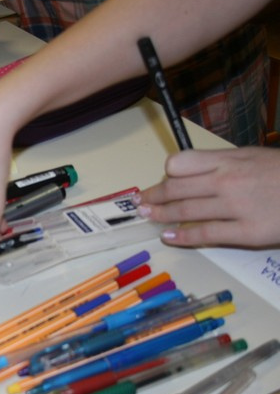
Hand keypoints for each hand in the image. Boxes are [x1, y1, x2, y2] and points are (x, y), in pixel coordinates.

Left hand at [138, 147, 279, 247]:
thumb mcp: (254, 157)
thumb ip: (224, 164)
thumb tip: (193, 172)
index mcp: (230, 159)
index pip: (182, 163)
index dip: (167, 174)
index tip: (160, 181)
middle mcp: (228, 180)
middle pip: (177, 188)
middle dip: (155, 196)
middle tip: (140, 202)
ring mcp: (236, 207)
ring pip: (186, 211)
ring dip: (161, 214)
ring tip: (147, 216)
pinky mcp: (247, 232)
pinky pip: (206, 234)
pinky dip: (183, 236)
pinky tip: (169, 236)